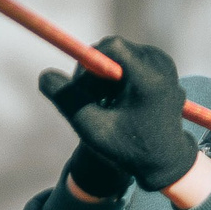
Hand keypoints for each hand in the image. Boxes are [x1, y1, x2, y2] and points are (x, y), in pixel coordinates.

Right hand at [38, 37, 197, 192]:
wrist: (166, 161)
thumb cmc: (129, 150)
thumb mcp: (94, 130)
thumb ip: (69, 102)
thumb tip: (44, 75)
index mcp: (148, 78)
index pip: (110, 48)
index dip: (87, 64)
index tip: (80, 89)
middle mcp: (161, 63)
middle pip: (114, 50)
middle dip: (94, 73)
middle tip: (89, 102)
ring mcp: (164, 62)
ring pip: (120, 55)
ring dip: (104, 76)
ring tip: (105, 106)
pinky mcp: (163, 65)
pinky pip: (130, 60)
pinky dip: (117, 77)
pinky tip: (118, 102)